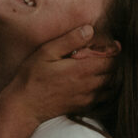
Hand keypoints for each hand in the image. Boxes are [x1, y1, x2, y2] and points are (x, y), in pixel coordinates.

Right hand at [3, 24, 118, 125]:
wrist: (24, 106)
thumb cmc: (32, 77)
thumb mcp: (46, 52)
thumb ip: (69, 40)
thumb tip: (89, 30)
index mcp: (81, 70)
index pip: (110, 60)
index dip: (113, 51)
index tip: (112, 44)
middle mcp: (88, 85)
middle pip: (113, 73)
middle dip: (113, 62)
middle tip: (107, 54)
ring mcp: (87, 98)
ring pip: (111, 86)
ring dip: (112, 76)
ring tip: (103, 66)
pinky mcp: (83, 107)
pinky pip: (105, 98)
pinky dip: (107, 89)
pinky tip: (98, 82)